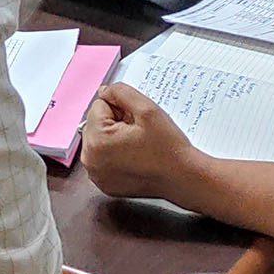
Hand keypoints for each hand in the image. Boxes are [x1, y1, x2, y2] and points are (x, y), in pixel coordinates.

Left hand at [82, 84, 208, 201]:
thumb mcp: (147, 109)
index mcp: (97, 141)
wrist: (183, 179)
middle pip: (95, 123)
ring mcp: (96, 174)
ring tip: (137, 146)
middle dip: (116, 122)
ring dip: (114, 137)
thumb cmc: (168, 149)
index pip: (99, 106)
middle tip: (139, 134)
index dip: (121, 109)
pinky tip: (134, 158)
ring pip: (99, 139)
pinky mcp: (103, 182)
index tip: (137, 123)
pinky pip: (102, 157)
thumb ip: (121, 92)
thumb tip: (104, 91)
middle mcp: (91, 160)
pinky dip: (115, 154)